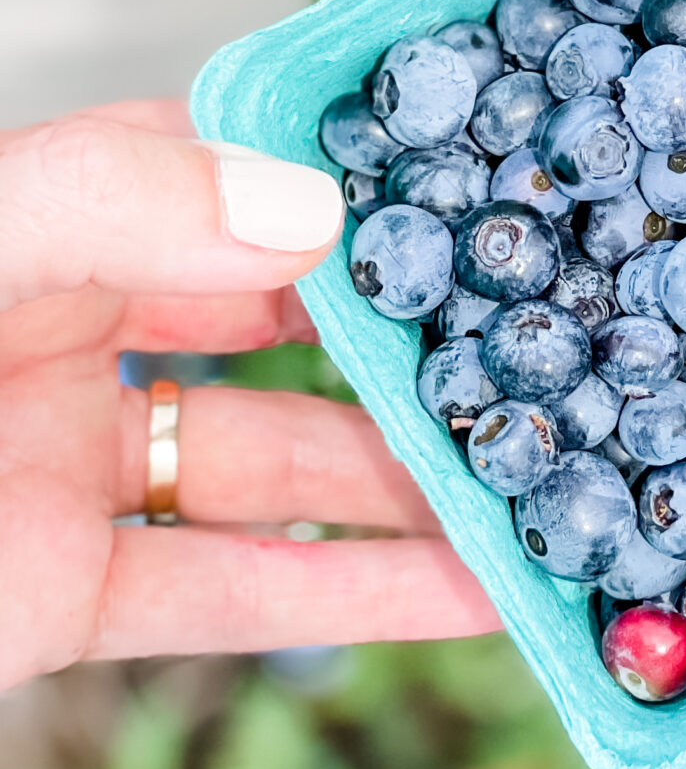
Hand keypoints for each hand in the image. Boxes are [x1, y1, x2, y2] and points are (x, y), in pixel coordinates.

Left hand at [0, 101, 497, 690]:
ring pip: (278, 466)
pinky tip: (476, 591)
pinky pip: (231, 594)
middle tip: (553, 327)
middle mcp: (70, 333)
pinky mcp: (65, 598)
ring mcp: (74, 466)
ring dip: (411, 477)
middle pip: (281, 321)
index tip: (487, 171)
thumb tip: (311, 211)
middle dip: (410, 330)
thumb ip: (113, 204)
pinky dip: (359, 599)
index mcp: (49, 222)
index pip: (226, 169)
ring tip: (545, 470)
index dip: (348, 169)